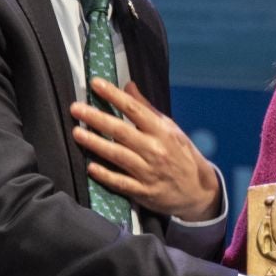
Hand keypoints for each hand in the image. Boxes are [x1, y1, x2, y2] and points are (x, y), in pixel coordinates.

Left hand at [70, 78, 221, 218]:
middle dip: (97, 118)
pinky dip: (106, 175)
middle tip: (76, 108)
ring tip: (77, 133)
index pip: (134, 109)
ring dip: (96, 144)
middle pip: (121, 132)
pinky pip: (121, 183)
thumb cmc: (182, 156)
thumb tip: (128, 86)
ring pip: (118, 156)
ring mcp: (149, 172)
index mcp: (162, 131)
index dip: (114, 95)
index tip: (96, 84)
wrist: (199, 191)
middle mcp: (155, 150)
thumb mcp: (171, 129)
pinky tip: (91, 167)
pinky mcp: (144, 192)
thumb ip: (147, 109)